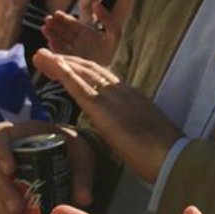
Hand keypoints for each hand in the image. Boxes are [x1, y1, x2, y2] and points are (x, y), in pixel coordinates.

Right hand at [0, 118, 96, 213]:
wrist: (69, 152)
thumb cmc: (71, 145)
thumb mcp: (81, 153)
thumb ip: (82, 173)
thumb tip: (84, 200)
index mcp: (19, 134)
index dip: (0, 152)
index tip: (10, 169)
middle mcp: (5, 154)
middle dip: (3, 192)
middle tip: (16, 210)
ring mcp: (3, 175)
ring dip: (3, 212)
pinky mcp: (7, 193)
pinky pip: (2, 208)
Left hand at [32, 52, 180, 182]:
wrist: (173, 157)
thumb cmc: (162, 153)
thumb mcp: (144, 133)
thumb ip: (130, 127)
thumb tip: (121, 132)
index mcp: (132, 96)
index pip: (103, 77)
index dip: (83, 69)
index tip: (67, 66)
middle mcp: (122, 90)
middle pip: (90, 69)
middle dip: (68, 61)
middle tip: (47, 55)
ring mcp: (113, 97)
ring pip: (82, 73)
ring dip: (59, 62)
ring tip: (41, 56)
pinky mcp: (104, 109)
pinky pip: (79, 86)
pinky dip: (64, 73)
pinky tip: (52, 65)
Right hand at [43, 0, 117, 64]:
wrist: (112, 74)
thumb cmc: (114, 52)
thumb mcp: (114, 33)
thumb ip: (107, 18)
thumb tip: (96, 3)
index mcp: (87, 32)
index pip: (73, 23)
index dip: (64, 18)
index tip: (56, 13)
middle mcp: (78, 41)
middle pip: (64, 31)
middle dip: (55, 25)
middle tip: (47, 19)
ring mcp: (72, 52)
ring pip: (60, 41)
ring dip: (52, 35)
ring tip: (45, 28)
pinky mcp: (70, 63)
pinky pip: (60, 54)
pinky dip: (54, 48)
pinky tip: (50, 42)